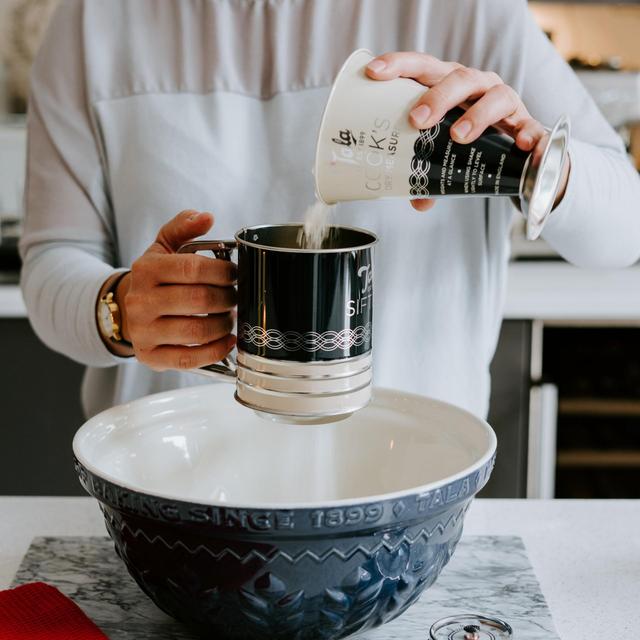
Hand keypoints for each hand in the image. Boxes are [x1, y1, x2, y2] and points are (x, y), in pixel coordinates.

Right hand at [115, 210, 236, 370]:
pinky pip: (189, 359)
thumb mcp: (163, 247)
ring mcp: (143, 331)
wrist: (127, 310)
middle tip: (235, 297)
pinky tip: (227, 341)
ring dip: (224, 325)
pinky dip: (215, 351)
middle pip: (199, 301)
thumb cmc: (155, 278)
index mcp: (146, 270)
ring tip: (230, 317)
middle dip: (227, 298)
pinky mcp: (150, 356)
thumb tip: (206, 216)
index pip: (192, 269)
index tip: (234, 273)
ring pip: (197, 331)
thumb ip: (183, 227)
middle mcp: (141, 301)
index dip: (222, 272)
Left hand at [366, 52, 569, 211]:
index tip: (375, 73)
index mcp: (449, 86)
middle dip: (436, 96)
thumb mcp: (446, 152)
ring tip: (459, 136)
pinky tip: (520, 145)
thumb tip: (418, 202)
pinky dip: (528, 134)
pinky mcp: (528, 123)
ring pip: (495, 96)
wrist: (517, 148)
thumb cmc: (471, 140)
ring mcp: (505, 102)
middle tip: (417, 120)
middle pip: (458, 78)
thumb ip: (429, 175)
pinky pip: (532, 126)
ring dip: (476, 115)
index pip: (423, 67)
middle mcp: (477, 86)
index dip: (399, 65)